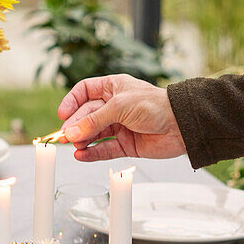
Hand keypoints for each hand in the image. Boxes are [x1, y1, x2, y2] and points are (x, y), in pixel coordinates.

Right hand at [57, 74, 185, 161]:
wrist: (182, 125)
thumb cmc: (156, 106)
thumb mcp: (120, 107)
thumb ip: (94, 120)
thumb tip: (71, 131)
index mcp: (113, 87)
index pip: (84, 91)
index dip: (72, 102)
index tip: (62, 114)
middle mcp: (114, 106)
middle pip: (86, 115)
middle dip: (75, 125)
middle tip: (65, 135)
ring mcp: (120, 126)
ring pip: (94, 133)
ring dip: (82, 140)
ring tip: (74, 145)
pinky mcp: (126, 144)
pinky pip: (104, 149)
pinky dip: (92, 153)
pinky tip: (81, 156)